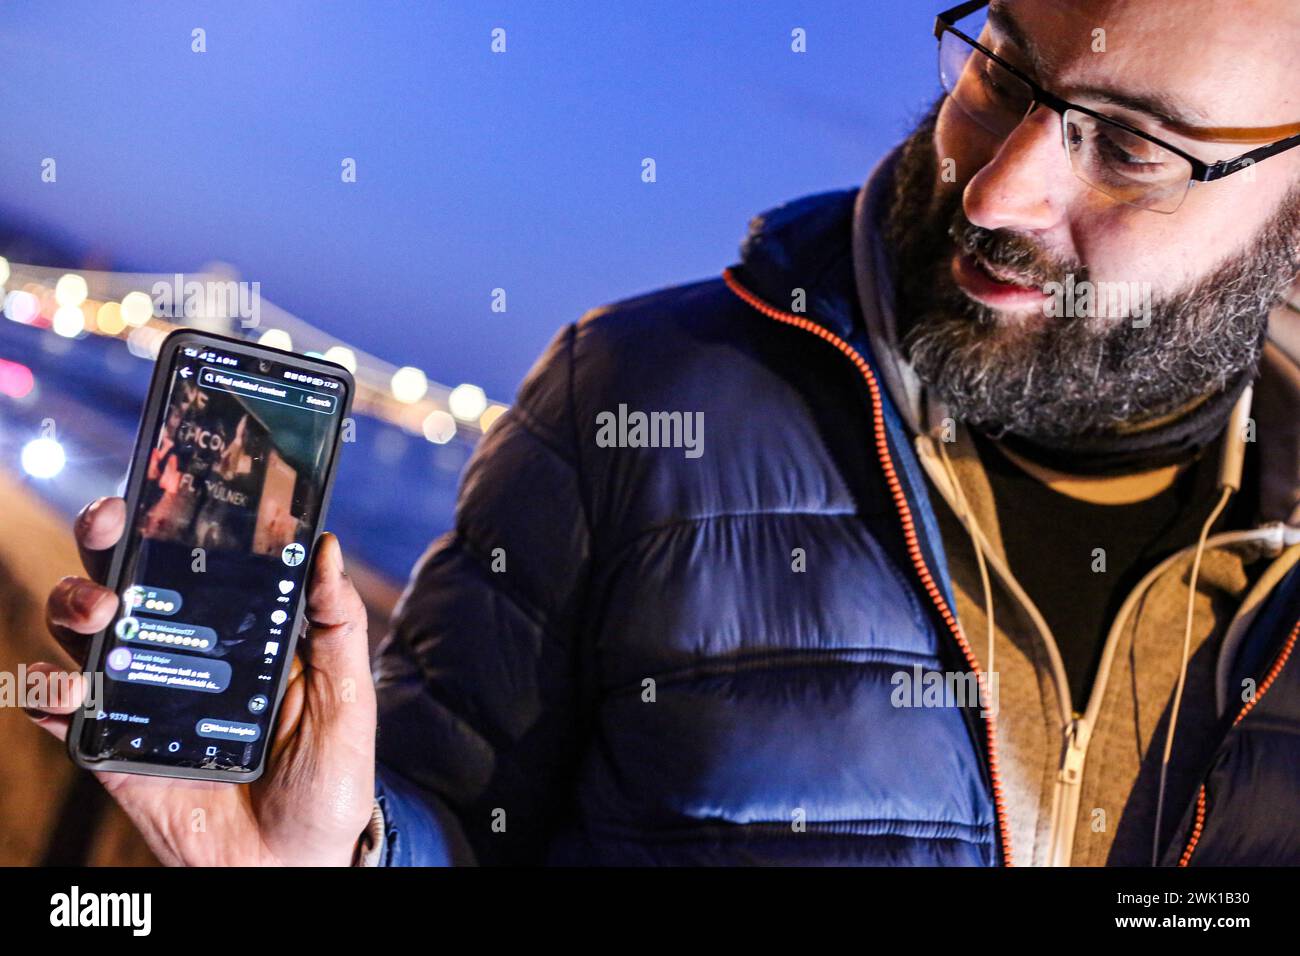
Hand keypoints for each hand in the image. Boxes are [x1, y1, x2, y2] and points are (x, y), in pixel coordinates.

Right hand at [27, 497, 375, 865]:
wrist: (295, 864)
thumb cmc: (327, 777)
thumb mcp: (346, 696)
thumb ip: (337, 625)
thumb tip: (326, 547)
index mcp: (237, 630)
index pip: (191, 560)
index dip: (162, 520)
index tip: (151, 490)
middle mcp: (181, 654)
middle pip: (122, 583)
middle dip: (102, 547)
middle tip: (111, 532)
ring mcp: (143, 699)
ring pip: (82, 636)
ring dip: (73, 609)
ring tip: (99, 616)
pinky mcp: (113, 750)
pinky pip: (64, 714)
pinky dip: (47, 695)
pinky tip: (65, 691)